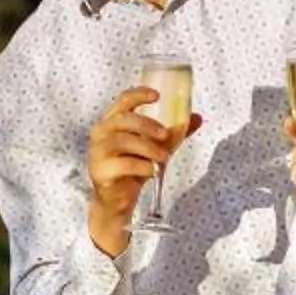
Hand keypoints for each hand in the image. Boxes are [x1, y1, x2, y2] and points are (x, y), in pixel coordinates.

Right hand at [86, 88, 202, 255]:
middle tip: (166, 135)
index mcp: (112, 121)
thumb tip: (197, 118)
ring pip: (124, 141)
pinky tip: (152, 171)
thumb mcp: (154, 146)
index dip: (139, 94)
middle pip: (125, 119)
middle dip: (148, 125)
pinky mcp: (100, 170)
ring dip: (148, 148)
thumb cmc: (132, 168)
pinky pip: (124, 164)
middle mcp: (101, 132)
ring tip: (163, 158)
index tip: (157, 96)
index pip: (123, 100)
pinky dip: (143, 166)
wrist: (116, 199)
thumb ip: (173, 132)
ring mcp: (98, 151)